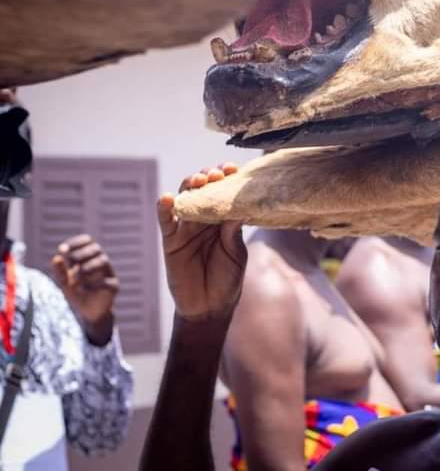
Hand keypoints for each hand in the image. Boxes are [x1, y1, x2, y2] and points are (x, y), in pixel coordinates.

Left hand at [51, 234, 118, 344]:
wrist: (89, 311)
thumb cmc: (77, 292)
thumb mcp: (64, 282)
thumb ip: (60, 271)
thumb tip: (57, 257)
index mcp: (90, 257)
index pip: (87, 241)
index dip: (76, 242)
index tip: (62, 249)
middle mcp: (101, 262)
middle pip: (96, 248)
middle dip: (81, 254)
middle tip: (70, 262)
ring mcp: (109, 273)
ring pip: (103, 261)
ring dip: (87, 267)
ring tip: (77, 278)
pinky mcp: (114, 286)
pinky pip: (107, 281)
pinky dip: (94, 284)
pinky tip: (85, 289)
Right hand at [157, 163, 245, 322]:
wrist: (210, 306)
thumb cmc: (228, 278)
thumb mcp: (235, 254)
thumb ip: (233, 233)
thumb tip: (238, 210)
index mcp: (224, 219)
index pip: (225, 193)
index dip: (228, 179)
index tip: (234, 169)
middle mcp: (205, 219)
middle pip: (204, 190)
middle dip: (210, 178)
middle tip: (218, 174)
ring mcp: (187, 228)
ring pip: (185, 200)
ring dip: (190, 186)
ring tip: (198, 180)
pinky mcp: (171, 240)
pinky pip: (166, 221)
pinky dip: (165, 208)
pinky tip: (168, 198)